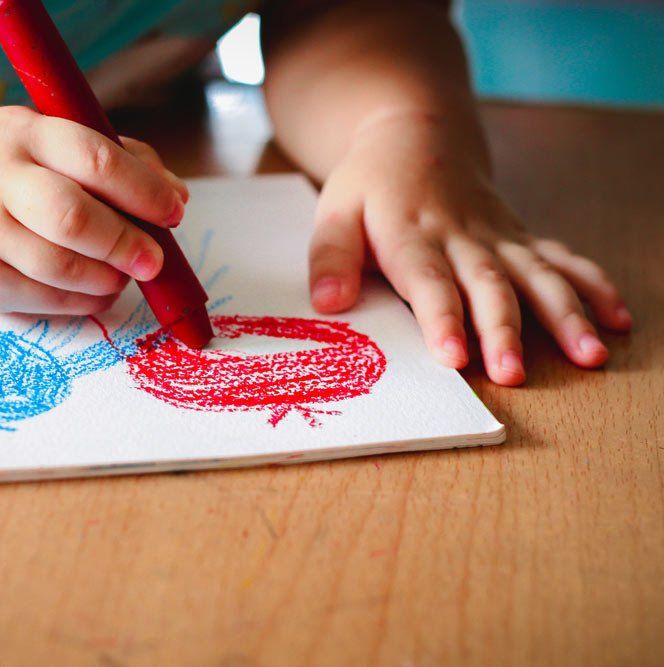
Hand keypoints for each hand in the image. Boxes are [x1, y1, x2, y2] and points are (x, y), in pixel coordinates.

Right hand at [0, 106, 187, 313]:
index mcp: (23, 134)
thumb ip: (117, 159)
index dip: (143, 190)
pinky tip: (94, 290)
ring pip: (60, 268)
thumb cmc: (2, 168)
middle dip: (125, 244)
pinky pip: (43, 301)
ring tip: (122, 275)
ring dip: (107, 279)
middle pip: (73, 219)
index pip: (94, 158)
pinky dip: (82, 302)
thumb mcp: (48, 141)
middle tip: (153, 261)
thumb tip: (175, 196)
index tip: (173, 211)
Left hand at [308, 110, 631, 385]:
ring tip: (589, 355)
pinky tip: (617, 318)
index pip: (427, 281)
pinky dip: (592, 286)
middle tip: (513, 373)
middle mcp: (461, 238)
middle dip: (504, 330)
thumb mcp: (334, 212)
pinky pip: (562, 259)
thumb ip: (330, 257)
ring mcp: (497, 237)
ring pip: (536, 275)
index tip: (453, 356)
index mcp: (410, 236)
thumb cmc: (370, 185)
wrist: (417, 134)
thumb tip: (329, 303)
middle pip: (488, 285)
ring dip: (565, 315)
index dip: (441, 318)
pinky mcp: (520, 238)